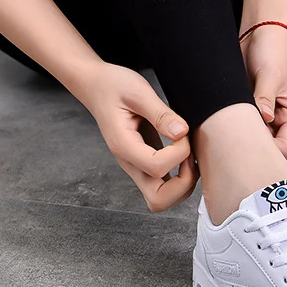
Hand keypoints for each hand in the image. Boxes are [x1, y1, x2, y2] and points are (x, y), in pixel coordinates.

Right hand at [76, 62, 197, 211]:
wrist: (96, 86)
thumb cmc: (113, 85)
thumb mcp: (138, 92)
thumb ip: (161, 114)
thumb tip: (181, 132)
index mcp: (124, 146)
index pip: (157, 168)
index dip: (178, 153)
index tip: (181, 133)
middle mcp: (129, 162)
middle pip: (158, 200)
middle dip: (183, 184)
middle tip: (190, 157)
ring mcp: (136, 167)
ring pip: (162, 199)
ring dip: (184, 183)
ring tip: (188, 155)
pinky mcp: (144, 164)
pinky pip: (164, 186)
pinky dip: (180, 178)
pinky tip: (184, 154)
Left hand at [240, 25, 286, 157]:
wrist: (259, 34)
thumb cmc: (273, 51)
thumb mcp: (270, 75)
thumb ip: (265, 98)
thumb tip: (263, 118)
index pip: (285, 146)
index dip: (269, 153)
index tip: (248, 152)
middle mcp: (280, 118)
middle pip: (268, 146)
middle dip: (252, 147)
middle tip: (233, 147)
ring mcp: (265, 115)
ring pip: (254, 138)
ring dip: (242, 136)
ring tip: (227, 134)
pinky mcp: (250, 109)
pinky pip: (243, 125)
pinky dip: (234, 127)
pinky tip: (224, 125)